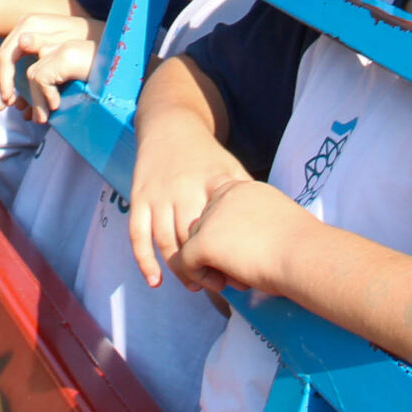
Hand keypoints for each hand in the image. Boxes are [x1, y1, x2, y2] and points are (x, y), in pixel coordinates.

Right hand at [0, 14, 96, 118]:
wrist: (105, 35)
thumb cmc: (91, 40)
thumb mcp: (69, 43)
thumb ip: (44, 43)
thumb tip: (22, 41)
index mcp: (29, 24)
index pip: (6, 56)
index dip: (4, 80)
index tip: (8, 100)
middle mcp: (24, 27)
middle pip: (2, 60)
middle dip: (0, 86)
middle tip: (2, 108)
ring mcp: (27, 34)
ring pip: (7, 64)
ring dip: (6, 86)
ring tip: (12, 107)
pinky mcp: (33, 44)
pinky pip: (18, 64)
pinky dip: (17, 82)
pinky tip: (22, 100)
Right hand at [128, 121, 252, 290]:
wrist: (170, 125)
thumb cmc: (207, 155)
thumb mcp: (231, 169)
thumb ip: (244, 196)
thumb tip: (273, 225)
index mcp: (210, 184)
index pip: (218, 229)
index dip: (227, 256)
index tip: (240, 276)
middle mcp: (182, 190)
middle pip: (191, 239)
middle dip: (204, 267)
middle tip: (218, 285)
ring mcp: (158, 195)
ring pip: (165, 241)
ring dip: (179, 269)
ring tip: (195, 286)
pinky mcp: (139, 197)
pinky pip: (138, 234)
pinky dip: (144, 261)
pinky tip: (155, 282)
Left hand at [172, 177, 312, 296]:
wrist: (306, 255)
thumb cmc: (303, 246)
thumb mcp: (276, 220)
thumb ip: (254, 222)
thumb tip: (245, 241)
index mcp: (242, 188)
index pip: (218, 209)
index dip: (225, 233)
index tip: (243, 250)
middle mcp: (223, 196)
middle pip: (202, 225)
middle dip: (216, 249)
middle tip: (240, 269)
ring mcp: (211, 218)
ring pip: (191, 243)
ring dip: (208, 264)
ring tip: (235, 279)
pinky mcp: (204, 242)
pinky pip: (185, 262)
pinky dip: (199, 277)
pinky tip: (221, 285)